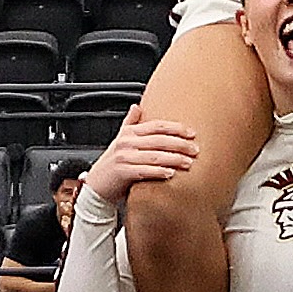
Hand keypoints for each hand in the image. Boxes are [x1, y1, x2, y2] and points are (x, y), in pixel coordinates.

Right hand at [85, 115, 203, 204]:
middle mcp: (126, 143)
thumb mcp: (120, 139)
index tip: (192, 133)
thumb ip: (130, 123)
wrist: (96, 185)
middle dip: (180, 144)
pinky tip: (171, 173)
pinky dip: (159, 172)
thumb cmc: (113, 163)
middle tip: (195, 149)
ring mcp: (123, 157)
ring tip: (188, 163)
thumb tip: (137, 106)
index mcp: (129, 132)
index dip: (176, 128)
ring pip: (154, 155)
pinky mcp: (122, 172)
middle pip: (158, 140)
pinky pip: (145, 171)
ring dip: (174, 159)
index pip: (156, 126)